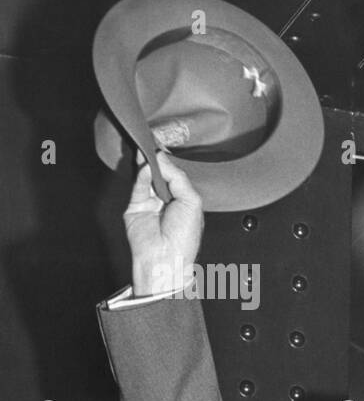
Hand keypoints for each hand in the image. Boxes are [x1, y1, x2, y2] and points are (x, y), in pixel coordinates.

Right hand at [123, 151, 204, 296]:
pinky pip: (138, 187)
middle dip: (158, 160)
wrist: (166, 258)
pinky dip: (142, 176)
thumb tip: (163, 158)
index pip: (175, 175)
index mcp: (184, 200)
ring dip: (148, 164)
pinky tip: (146, 167)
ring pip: (147, 177)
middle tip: (154, 142)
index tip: (165, 145)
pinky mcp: (135, 206)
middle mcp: (167, 200)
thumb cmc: (184, 238)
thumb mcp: (191, 202)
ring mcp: (150, 202)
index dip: (170, 161)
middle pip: (160, 173)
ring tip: (148, 150)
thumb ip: (178, 178)